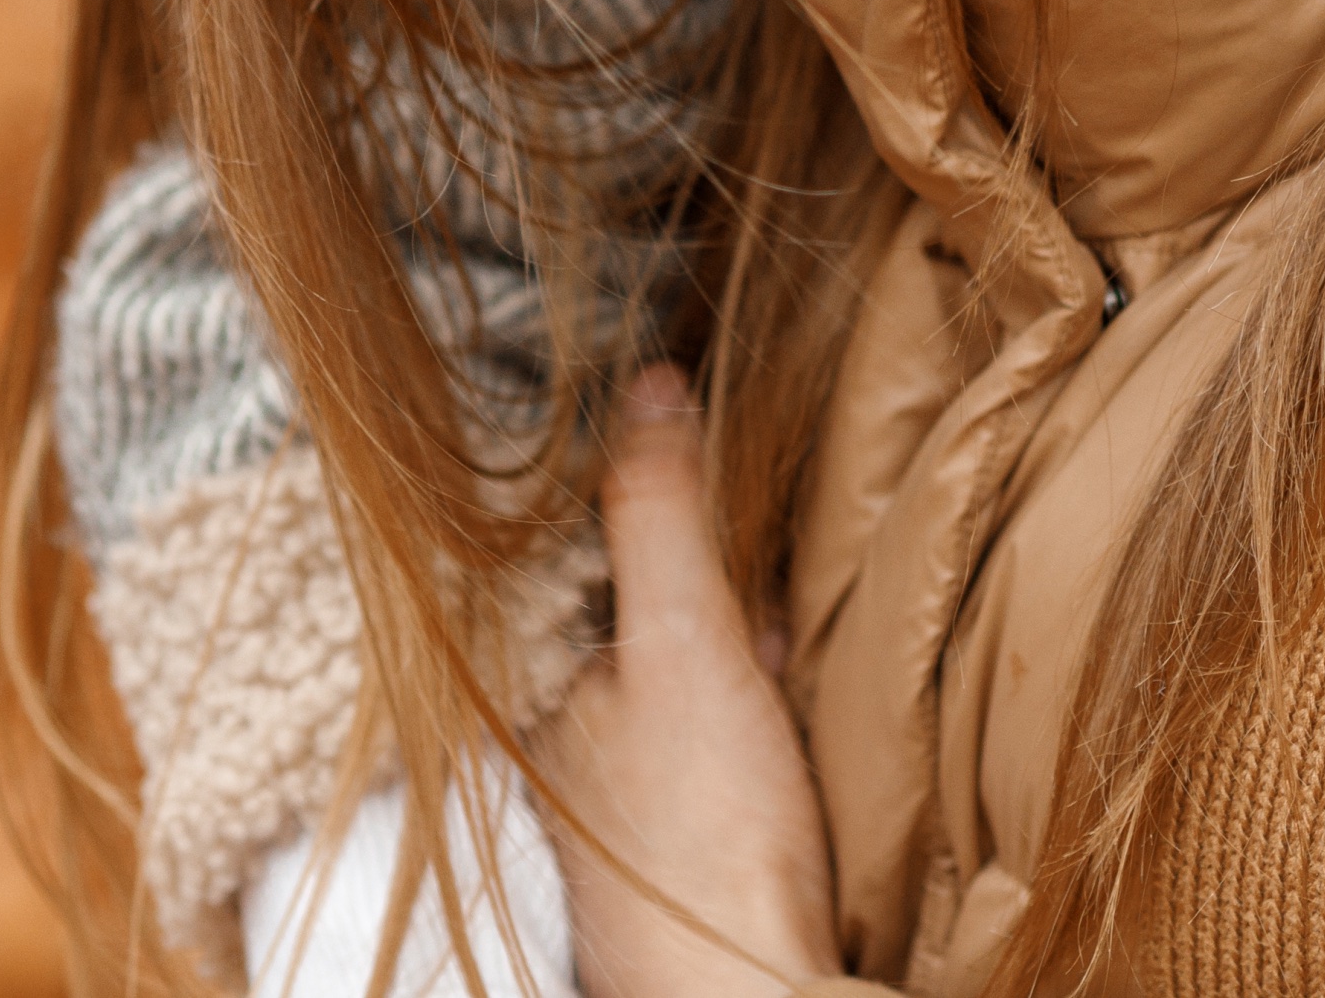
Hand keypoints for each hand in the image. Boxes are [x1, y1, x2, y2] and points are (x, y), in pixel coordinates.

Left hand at [533, 369, 838, 997]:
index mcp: (537, 695)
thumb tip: (648, 386)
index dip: (663, 530)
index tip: (716, 501)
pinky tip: (788, 738)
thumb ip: (660, 513)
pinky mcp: (669, 857)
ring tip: (781, 665)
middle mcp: (559, 755)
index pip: (590, 569)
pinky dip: (749, 735)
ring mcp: (613, 812)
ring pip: (676, 695)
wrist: (747, 991)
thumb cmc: (704, 834)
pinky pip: (709, 758)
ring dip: (734, 667)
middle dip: (706, 602)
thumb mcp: (683, 639)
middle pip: (637, 631)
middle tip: (763, 601)